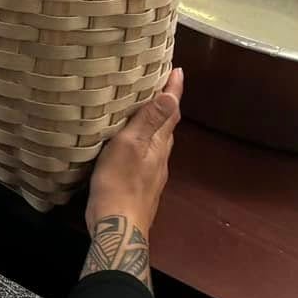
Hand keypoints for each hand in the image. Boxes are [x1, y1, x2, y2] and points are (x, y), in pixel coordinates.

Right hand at [87, 68, 182, 233]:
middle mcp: (160, 158)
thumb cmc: (120, 182)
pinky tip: (130, 144)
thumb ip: (149, 122)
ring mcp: (152, 174)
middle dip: (166, 104)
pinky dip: (144, 141)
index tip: (177, 70)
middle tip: (158, 84)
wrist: (119, 227)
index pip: (171, 112)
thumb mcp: (130, 146)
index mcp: (158, 145)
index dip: (174, 91)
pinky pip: (147, 154)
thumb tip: (171, 95)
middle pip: (167, 126)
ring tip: (144, 109)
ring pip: (158, 141)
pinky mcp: (141, 185)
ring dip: (155, 123)